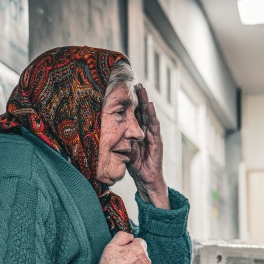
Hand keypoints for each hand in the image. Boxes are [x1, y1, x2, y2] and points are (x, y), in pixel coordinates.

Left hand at [128, 84, 168, 208]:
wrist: (146, 180)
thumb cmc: (135, 166)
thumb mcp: (124, 150)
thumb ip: (120, 140)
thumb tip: (106, 132)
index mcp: (138, 133)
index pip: (135, 115)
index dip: (131, 103)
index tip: (126, 90)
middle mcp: (146, 132)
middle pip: (142, 111)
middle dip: (139, 97)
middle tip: (135, 83)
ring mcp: (153, 136)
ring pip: (149, 115)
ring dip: (146, 102)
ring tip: (142, 89)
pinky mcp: (157, 142)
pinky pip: (154, 127)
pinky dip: (152, 116)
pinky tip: (150, 106)